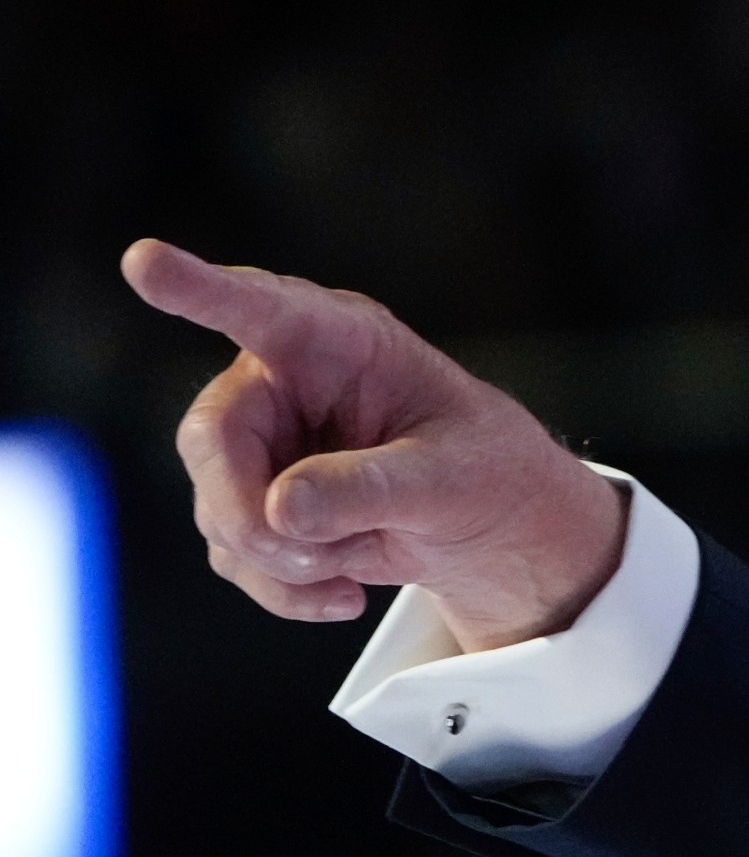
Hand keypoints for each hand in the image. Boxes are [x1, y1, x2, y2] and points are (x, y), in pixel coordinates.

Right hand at [120, 239, 626, 651]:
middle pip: (212, 440)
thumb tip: (281, 510)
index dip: (200, 288)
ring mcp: (261, 447)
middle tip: (310, 555)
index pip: (261, 309)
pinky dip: (287, 590)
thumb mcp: (452, 480)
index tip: (145, 262)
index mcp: (340, 342)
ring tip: (365, 554)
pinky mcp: (256, 504)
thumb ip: (372, 488)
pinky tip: (346, 594)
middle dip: (248, 513)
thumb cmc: (484, 472)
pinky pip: (235, 557)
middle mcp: (283, 383)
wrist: (495, 528)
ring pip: (219, 511)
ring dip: (286, 559)